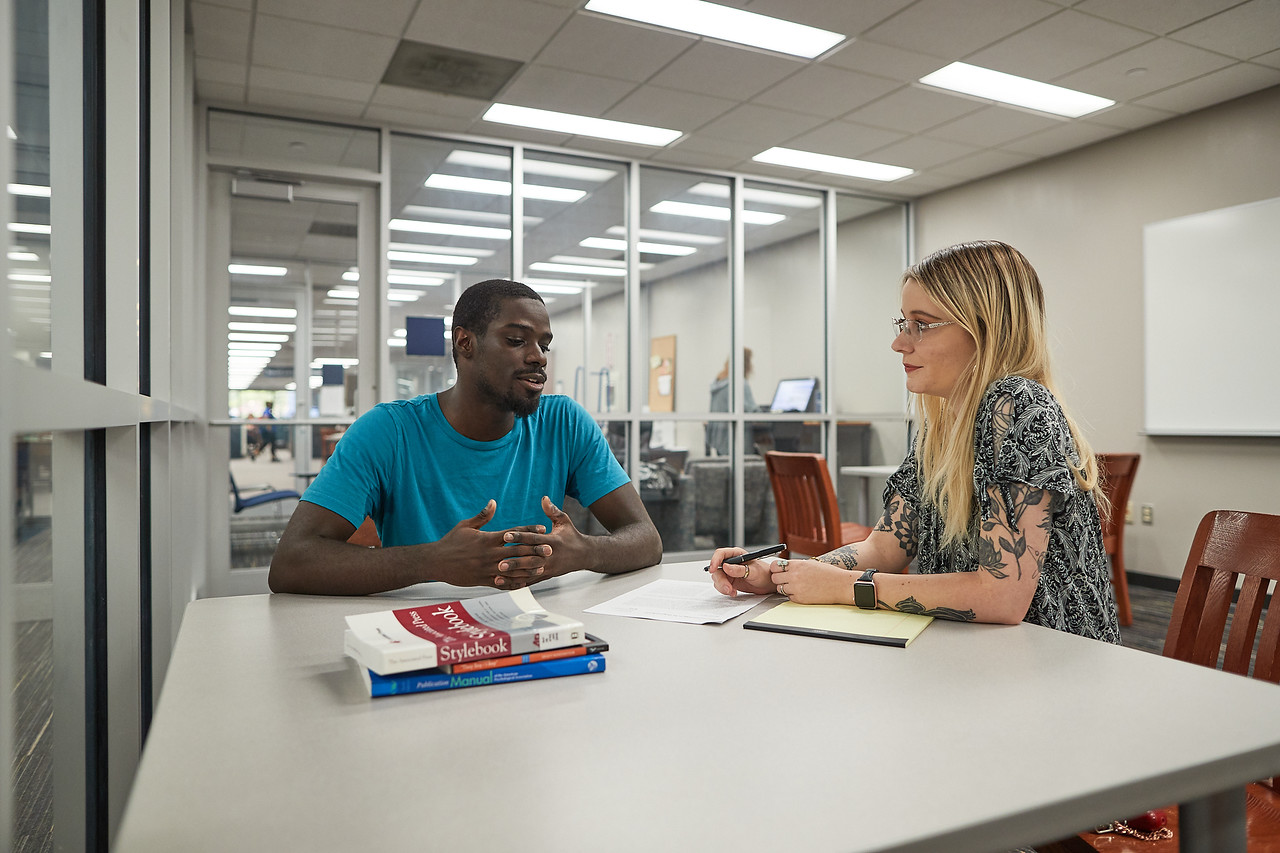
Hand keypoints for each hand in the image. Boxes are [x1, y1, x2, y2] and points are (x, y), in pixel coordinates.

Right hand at [430, 500, 551, 588]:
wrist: (436, 561)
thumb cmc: (451, 541)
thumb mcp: (465, 526)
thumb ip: (482, 516)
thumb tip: (493, 502)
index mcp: (487, 539)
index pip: (513, 533)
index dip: (528, 530)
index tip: (541, 528)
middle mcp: (490, 554)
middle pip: (517, 551)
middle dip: (535, 550)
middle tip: (550, 549)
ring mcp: (487, 569)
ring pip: (513, 569)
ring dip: (529, 568)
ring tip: (542, 567)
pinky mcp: (483, 581)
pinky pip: (502, 584)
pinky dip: (514, 583)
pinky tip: (525, 582)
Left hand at [495, 496, 588, 582]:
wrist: (585, 555)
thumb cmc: (572, 536)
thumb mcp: (564, 521)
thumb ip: (552, 511)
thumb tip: (544, 498)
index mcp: (553, 541)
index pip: (533, 539)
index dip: (519, 537)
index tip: (506, 535)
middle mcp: (550, 556)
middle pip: (530, 559)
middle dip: (514, 561)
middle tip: (499, 562)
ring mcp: (549, 568)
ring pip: (529, 572)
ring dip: (514, 574)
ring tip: (498, 574)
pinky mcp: (547, 575)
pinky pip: (531, 580)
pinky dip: (518, 582)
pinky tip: (506, 583)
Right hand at [708, 547, 778, 597]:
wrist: (768, 584)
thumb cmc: (764, 574)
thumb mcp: (754, 571)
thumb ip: (739, 570)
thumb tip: (726, 567)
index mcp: (737, 554)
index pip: (721, 554)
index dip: (714, 560)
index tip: (713, 569)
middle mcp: (731, 562)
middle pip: (717, 569)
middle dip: (720, 580)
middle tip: (728, 588)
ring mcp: (729, 572)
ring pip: (717, 578)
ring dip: (723, 586)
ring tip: (732, 591)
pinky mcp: (729, 581)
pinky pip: (721, 585)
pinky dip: (725, 590)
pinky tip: (734, 592)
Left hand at [768, 559, 852, 604]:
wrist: (840, 585)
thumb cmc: (828, 573)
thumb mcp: (810, 563)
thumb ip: (796, 566)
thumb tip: (783, 568)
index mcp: (797, 565)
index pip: (775, 566)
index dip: (775, 569)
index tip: (779, 570)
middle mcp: (794, 576)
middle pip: (774, 578)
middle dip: (779, 579)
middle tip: (786, 579)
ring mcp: (796, 588)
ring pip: (780, 589)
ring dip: (785, 587)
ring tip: (796, 586)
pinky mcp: (799, 598)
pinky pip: (789, 597)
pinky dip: (793, 595)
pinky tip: (803, 591)